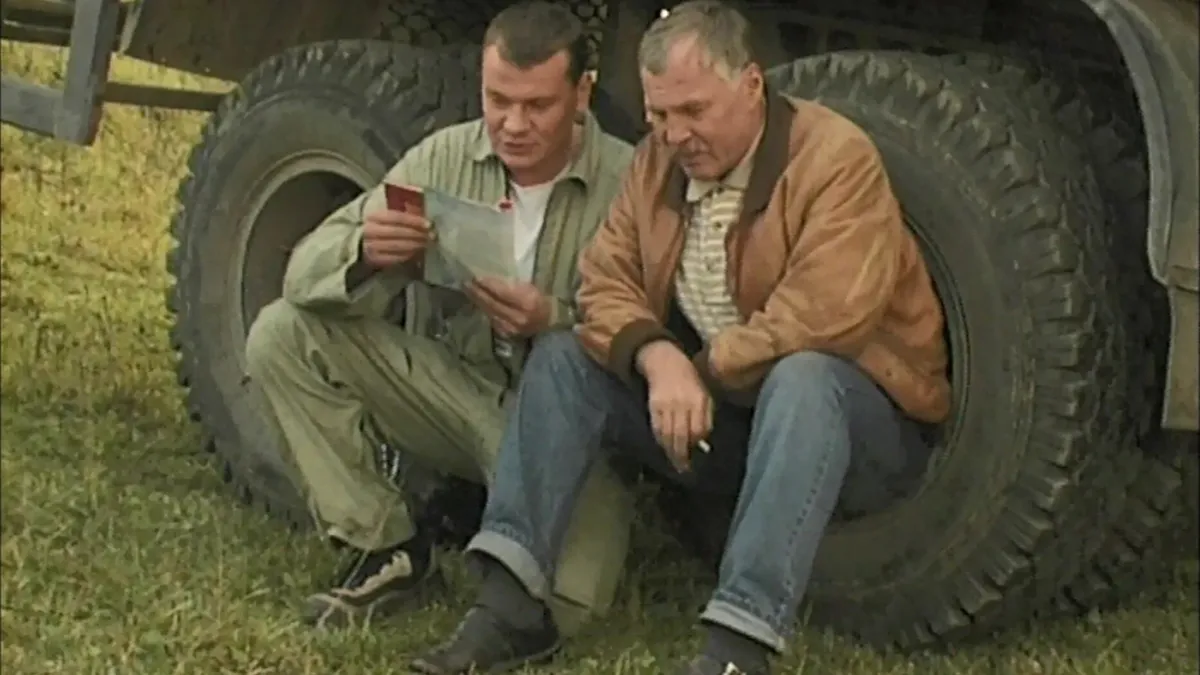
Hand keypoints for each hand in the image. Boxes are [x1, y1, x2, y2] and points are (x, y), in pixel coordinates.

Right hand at [361, 207, 432, 267]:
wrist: (359, 244)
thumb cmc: (377, 227)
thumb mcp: (384, 217)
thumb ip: (400, 215)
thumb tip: (422, 215)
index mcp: (373, 216)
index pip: (396, 217)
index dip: (414, 220)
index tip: (428, 224)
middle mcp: (370, 230)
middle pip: (398, 231)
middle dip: (417, 234)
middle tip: (431, 236)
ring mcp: (370, 246)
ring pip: (396, 245)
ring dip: (414, 245)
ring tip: (426, 243)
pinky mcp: (373, 260)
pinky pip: (394, 258)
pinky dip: (407, 255)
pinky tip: (416, 252)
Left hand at [465, 276, 551, 337]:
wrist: (550, 321)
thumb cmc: (541, 300)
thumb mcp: (530, 287)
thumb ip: (511, 285)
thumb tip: (490, 279)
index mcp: (527, 302)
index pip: (501, 292)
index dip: (487, 284)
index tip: (475, 276)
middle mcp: (517, 317)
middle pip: (492, 303)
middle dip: (477, 292)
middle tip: (466, 282)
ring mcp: (511, 327)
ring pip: (489, 311)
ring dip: (477, 300)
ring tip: (468, 290)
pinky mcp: (506, 333)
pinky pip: (491, 318)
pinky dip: (484, 309)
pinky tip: (477, 301)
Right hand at [637, 341, 712, 471]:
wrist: (664, 362)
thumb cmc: (690, 379)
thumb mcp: (705, 393)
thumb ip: (706, 416)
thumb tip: (703, 441)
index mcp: (698, 399)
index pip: (698, 428)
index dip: (697, 443)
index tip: (698, 454)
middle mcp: (682, 403)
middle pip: (681, 435)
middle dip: (683, 454)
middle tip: (685, 469)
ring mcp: (665, 405)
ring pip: (667, 435)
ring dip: (671, 452)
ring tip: (675, 464)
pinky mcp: (653, 406)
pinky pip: (656, 428)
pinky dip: (660, 441)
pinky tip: (665, 449)